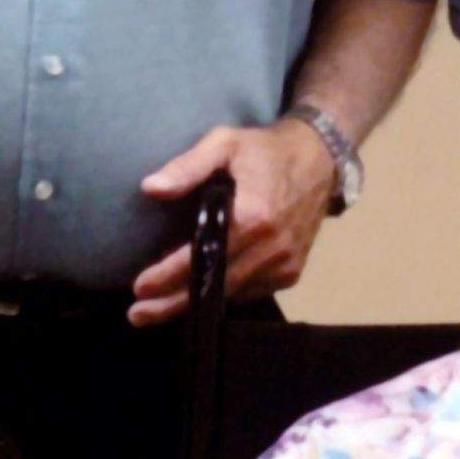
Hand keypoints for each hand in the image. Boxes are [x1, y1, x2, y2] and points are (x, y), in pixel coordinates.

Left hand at [127, 120, 337, 326]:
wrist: (321, 160)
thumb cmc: (265, 150)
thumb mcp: (224, 143)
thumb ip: (188, 166)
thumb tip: (150, 189)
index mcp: (254, 218)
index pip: (202, 257)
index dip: (168, 276)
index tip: (139, 288)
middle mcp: (271, 249)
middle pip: (214, 286)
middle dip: (172, 303)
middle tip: (138, 315)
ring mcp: (284, 265)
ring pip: (231, 294)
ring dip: (195, 302)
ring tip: (159, 308)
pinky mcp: (291, 273)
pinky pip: (249, 291)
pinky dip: (223, 293)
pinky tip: (199, 293)